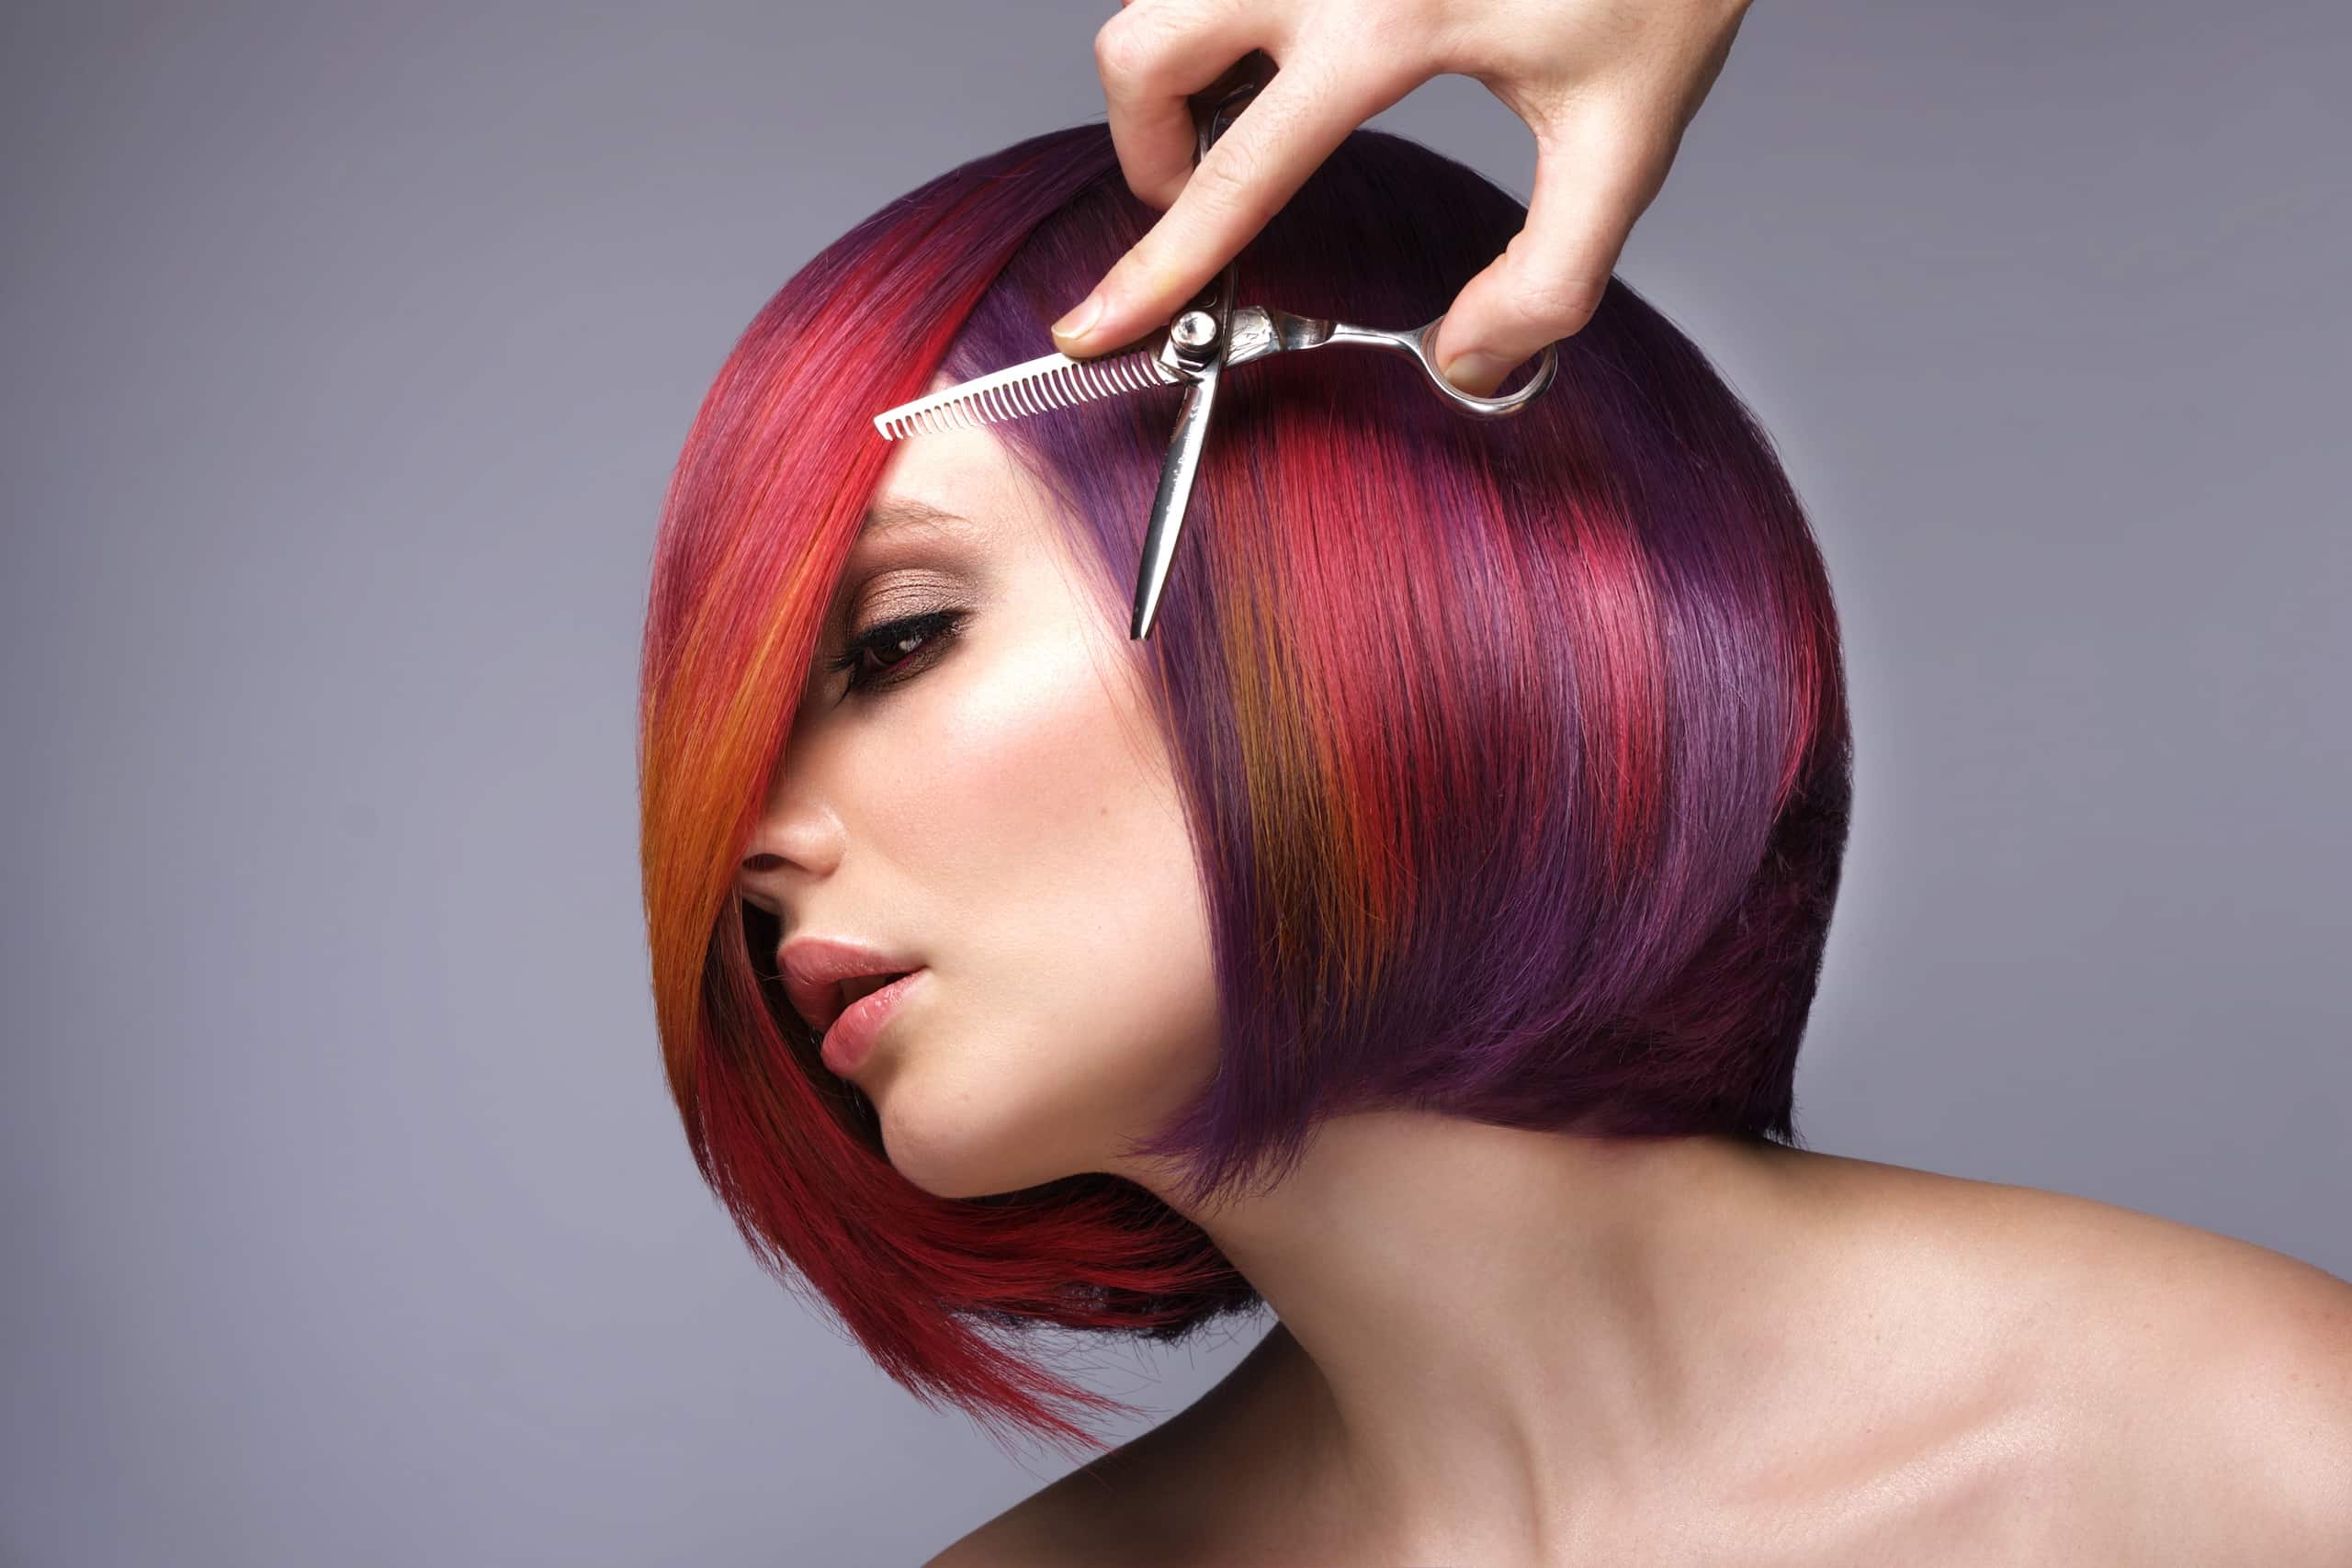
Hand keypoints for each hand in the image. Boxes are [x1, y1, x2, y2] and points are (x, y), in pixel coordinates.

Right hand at [1050, 0, 1751, 394]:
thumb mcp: (1627, 144)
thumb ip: (1549, 277)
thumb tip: (1464, 360)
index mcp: (1390, 23)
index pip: (1235, 176)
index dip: (1155, 268)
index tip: (1092, 325)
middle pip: (1143, 54)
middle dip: (1150, 143)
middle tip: (1209, 183)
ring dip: (1179, 63)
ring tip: (1256, 104)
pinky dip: (1220, 11)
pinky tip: (1289, 37)